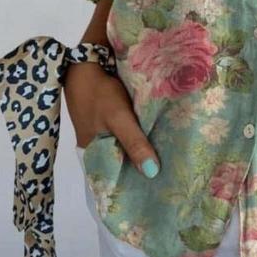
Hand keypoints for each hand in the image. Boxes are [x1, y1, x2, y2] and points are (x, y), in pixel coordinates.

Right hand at [64, 62, 160, 178]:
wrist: (86, 64)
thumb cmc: (99, 95)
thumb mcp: (119, 119)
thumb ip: (134, 143)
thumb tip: (152, 173)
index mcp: (92, 154)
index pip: (113, 179)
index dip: (131, 186)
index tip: (156, 192)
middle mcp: (96, 147)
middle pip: (121, 164)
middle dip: (141, 170)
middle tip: (170, 178)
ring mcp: (102, 133)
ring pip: (125, 149)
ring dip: (142, 153)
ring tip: (170, 163)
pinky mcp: (110, 120)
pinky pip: (126, 134)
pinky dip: (139, 137)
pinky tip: (158, 139)